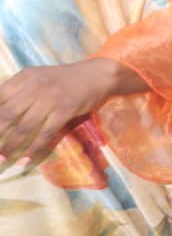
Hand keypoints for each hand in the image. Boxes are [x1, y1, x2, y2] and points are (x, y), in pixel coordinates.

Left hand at [0, 59, 137, 167]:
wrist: (97, 75)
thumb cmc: (64, 79)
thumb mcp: (38, 77)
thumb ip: (18, 90)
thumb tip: (1, 114)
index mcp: (25, 77)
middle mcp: (35, 87)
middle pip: (7, 115)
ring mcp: (50, 99)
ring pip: (24, 127)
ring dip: (10, 147)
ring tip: (2, 160)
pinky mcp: (65, 110)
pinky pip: (45, 133)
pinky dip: (34, 149)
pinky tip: (26, 160)